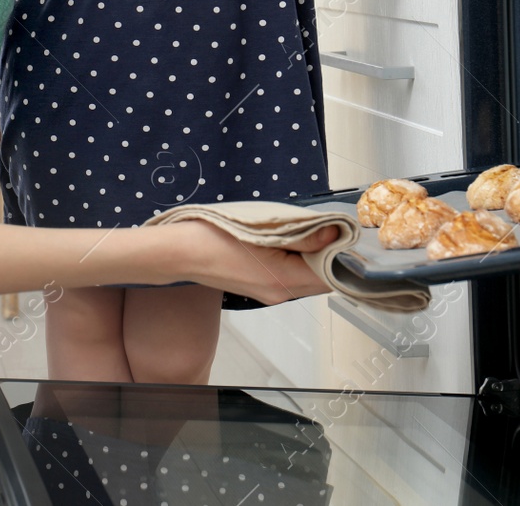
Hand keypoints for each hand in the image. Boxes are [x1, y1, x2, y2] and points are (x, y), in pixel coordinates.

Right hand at [180, 221, 337, 305]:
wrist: (179, 253)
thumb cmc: (213, 239)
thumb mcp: (263, 230)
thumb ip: (304, 235)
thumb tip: (334, 234)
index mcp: (284, 281)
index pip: (330, 274)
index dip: (340, 253)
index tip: (340, 230)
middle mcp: (279, 293)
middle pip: (319, 277)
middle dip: (325, 253)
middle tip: (321, 226)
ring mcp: (267, 293)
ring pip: (304, 276)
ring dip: (308, 255)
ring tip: (300, 230)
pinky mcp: (257, 287)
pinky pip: (287, 275)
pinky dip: (293, 259)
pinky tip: (282, 240)